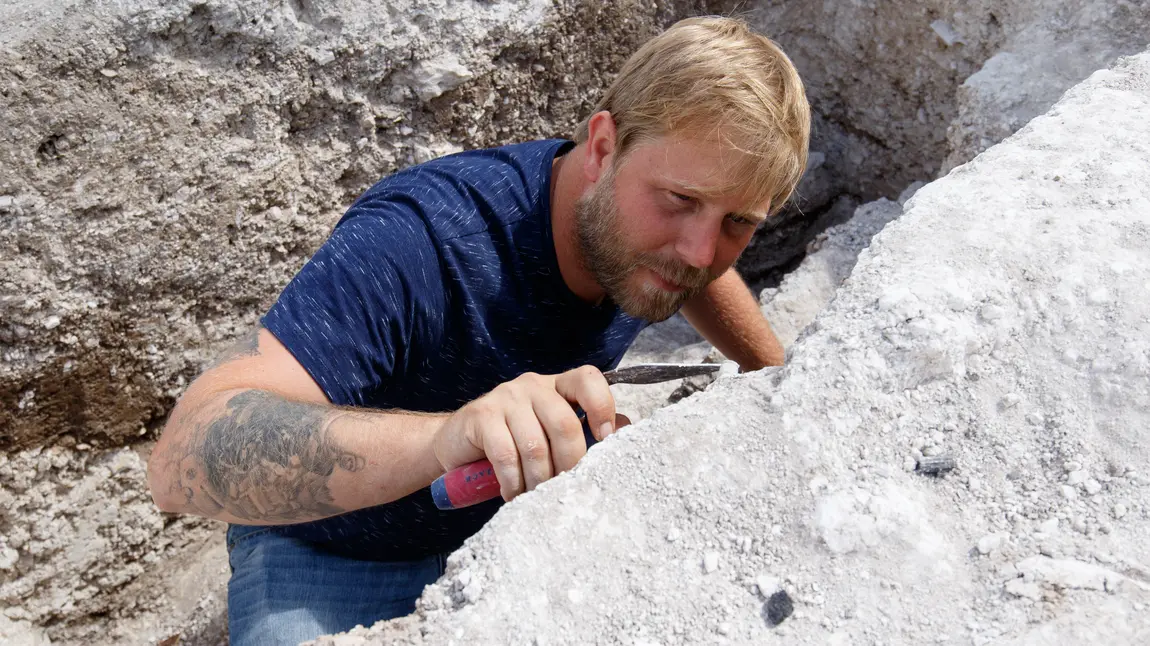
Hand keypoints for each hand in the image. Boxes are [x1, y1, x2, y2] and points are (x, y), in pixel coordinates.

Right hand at [431, 366, 627, 501]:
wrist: (456, 444)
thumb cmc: (512, 441)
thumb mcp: (550, 434)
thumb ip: (585, 430)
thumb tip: (626, 430)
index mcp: (557, 386)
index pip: (587, 378)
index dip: (602, 406)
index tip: (606, 440)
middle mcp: (533, 385)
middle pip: (564, 422)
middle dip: (569, 464)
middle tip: (565, 489)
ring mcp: (505, 397)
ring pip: (536, 444)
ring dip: (539, 480)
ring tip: (536, 498)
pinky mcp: (481, 415)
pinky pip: (506, 454)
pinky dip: (513, 482)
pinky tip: (513, 493)